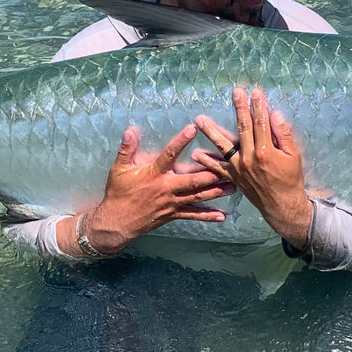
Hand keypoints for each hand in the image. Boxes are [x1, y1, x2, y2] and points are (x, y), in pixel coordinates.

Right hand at [63, 123, 230, 255]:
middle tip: (229, 166)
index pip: (169, 155)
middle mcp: (166, 188)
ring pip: (197, 197)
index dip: (180, 141)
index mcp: (153, 174)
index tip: (192, 128)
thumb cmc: (118, 193)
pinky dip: (208, 216)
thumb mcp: (118, 169)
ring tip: (234, 186)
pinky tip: (222, 216)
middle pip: (192, 180)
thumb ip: (126, 149)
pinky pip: (193, 215)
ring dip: (216, 192)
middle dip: (212, 173)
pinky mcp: (173, 215)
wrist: (116, 222)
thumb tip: (131, 130)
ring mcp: (171, 203)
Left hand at [193, 87, 312, 249]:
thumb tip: (275, 115)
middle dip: (239, 108)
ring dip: (211, 131)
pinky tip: (195, 153)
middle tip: (235, 93)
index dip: (258, 106)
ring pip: (223, 146)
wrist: (283, 206)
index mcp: (265, 151)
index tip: (255, 92)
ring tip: (199, 120)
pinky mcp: (234, 177)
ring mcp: (239, 168)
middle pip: (243, 127)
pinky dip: (207, 161)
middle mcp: (249, 158)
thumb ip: (283, 135)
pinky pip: (218, 168)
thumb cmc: (291, 179)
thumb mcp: (294, 156)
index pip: (261, 122)